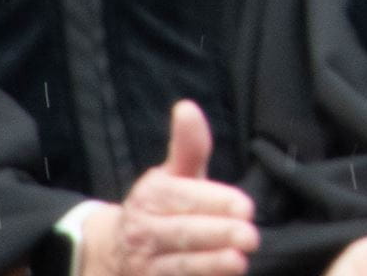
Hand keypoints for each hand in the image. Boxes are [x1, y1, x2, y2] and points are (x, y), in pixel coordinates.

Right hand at [92, 103, 257, 275]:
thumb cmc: (163, 207)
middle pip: (182, 233)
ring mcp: (143, 265)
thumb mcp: (175, 174)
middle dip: (218, 234)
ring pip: (177, 266)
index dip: (216, 203)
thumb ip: (188, 146)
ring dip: (209, 265)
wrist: (114, 252)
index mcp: (151, 196)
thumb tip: (187, 107)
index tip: (246, 207)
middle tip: (252, 236)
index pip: (184, 198)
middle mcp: (142, 231)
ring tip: (239, 262)